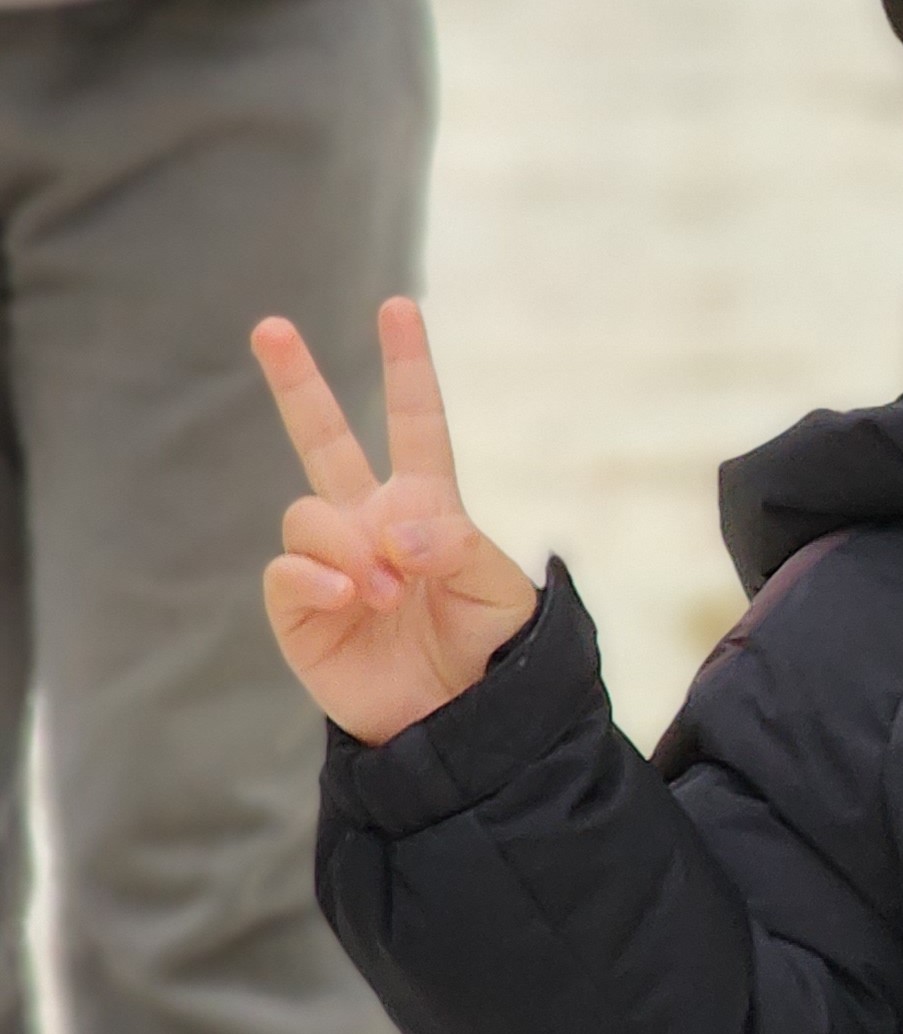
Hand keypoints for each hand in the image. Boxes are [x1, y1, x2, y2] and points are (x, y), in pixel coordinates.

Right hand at [253, 300, 541, 745]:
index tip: (399, 309)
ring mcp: (329, 563)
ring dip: (349, 547)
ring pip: (309, 514)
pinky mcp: (298, 609)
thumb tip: (393, 527)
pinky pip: (289, 569)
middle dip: (297, 384)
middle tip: (271, 326)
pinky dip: (318, 577)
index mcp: (427, 507)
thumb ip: (457, 546)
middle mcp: (370, 525)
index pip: (415, 425)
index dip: (407, 368)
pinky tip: (349, 600)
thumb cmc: (492, 653)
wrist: (461, 724)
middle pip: (324, 440)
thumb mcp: (500, 591)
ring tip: (386, 593)